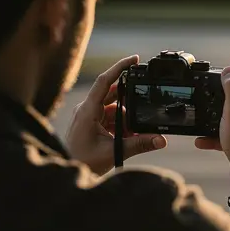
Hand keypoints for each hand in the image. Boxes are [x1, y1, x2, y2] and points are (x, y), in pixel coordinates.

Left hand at [66, 55, 167, 174]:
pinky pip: (110, 117)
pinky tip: (128, 137)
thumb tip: (161, 140)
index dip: (120, 67)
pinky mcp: (91, 123)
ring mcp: (88, 115)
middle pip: (113, 94)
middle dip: (131, 103)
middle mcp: (87, 109)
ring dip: (127, 118)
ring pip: (114, 108)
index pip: (104, 81)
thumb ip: (139, 144)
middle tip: (144, 110)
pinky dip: (121, 125)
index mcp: (88, 110)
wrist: (67, 171)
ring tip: (134, 134)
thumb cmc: (82, 161)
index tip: (135, 59)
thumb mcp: (114, 152)